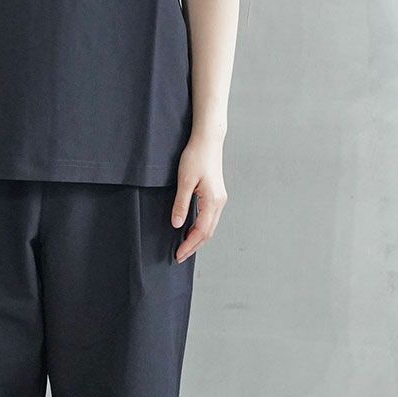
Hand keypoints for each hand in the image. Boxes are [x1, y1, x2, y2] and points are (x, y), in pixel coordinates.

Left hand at [171, 131, 227, 262]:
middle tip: (179, 256)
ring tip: (184, 247)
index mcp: (213, 201)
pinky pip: (210, 218)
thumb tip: (177, 224)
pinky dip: (201, 228)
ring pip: (210, 226)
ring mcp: (220, 199)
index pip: (201, 231)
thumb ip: (181, 204)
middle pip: (208, 232)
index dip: (189, 245)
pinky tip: (191, 230)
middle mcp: (219, 202)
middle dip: (194, 246)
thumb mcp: (185, 181)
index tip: (178, 254)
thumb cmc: (196, 156)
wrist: (208, 140)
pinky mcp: (216, 195)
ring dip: (198, 239)